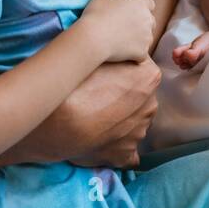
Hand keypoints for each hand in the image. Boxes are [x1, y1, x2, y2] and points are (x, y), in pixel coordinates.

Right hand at [35, 58, 160, 168]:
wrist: (57, 121)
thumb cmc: (76, 82)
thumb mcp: (99, 55)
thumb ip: (118, 55)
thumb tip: (121, 52)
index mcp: (149, 78)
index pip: (141, 69)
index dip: (122, 72)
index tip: (105, 76)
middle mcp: (151, 106)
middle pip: (140, 98)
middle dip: (125, 99)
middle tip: (97, 98)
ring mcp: (140, 132)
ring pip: (133, 123)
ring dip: (119, 122)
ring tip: (93, 120)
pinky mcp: (127, 155)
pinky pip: (126, 150)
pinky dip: (116, 147)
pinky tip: (98, 141)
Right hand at [78, 0, 155, 62]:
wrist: (92, 39)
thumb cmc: (96, 15)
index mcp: (141, 4)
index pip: (149, 4)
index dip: (139, 8)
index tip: (127, 12)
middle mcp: (148, 20)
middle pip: (150, 21)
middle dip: (141, 23)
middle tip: (123, 27)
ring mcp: (147, 37)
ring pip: (147, 37)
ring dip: (139, 38)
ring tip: (122, 40)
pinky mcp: (142, 53)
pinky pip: (142, 54)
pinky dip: (135, 54)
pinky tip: (124, 52)